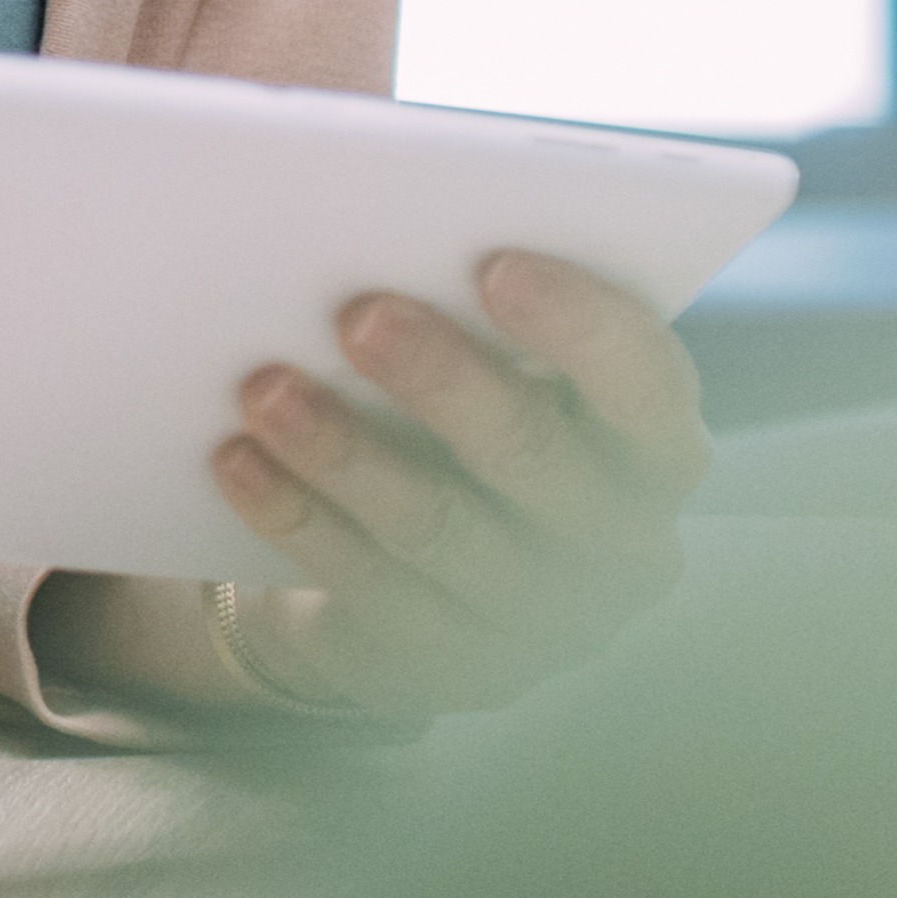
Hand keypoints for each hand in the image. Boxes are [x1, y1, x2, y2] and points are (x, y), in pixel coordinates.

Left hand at [204, 248, 710, 717]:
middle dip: (445, 382)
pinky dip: (300, 519)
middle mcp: (626, 547)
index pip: (649, 386)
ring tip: (264, 385)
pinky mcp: (456, 671)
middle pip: (540, 464)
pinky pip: (373, 592)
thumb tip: (381, 227)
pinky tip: (239, 461)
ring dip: (348, 452)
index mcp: (657, 450)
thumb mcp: (498, 372)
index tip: (495, 261)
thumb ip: (482, 315)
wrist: (419, 576)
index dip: (581, 326)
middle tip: (358, 311)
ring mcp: (546, 623)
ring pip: (443, 532)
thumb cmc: (464, 427)